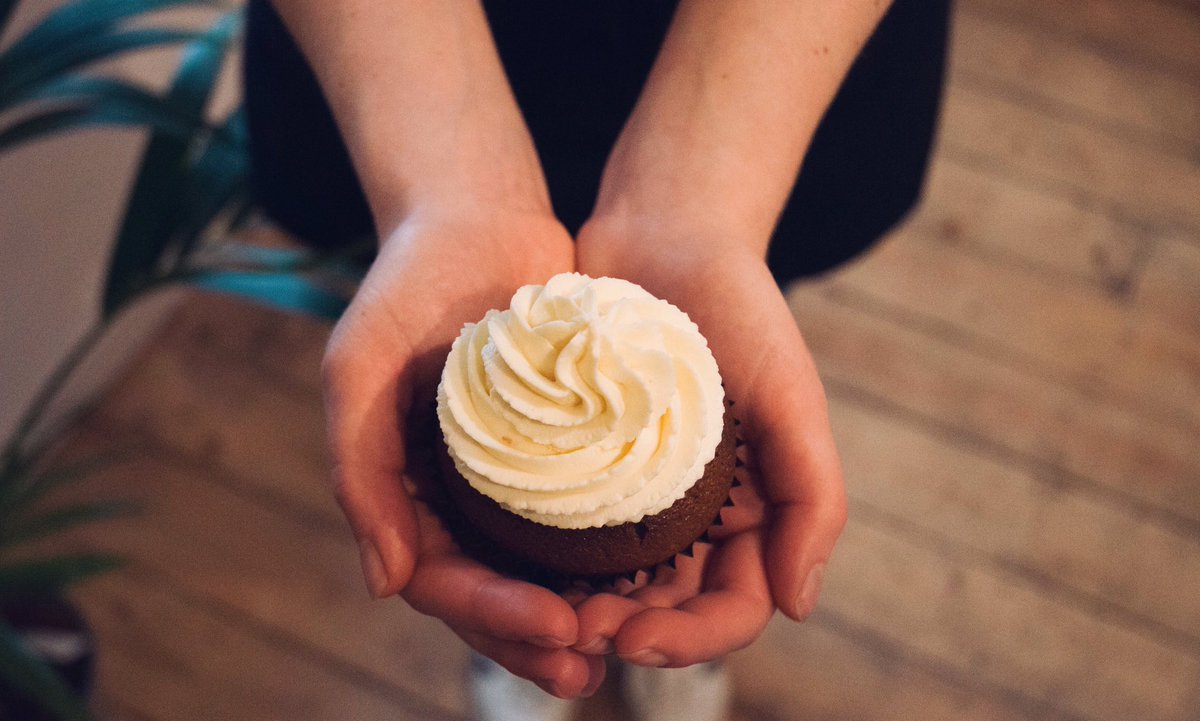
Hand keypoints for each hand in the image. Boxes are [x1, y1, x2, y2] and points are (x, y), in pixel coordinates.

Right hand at [321, 207, 604, 696]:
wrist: (474, 217)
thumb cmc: (404, 287)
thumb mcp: (358, 369)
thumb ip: (360, 472)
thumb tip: (386, 585)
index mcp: (405, 489)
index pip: (440, 578)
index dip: (491, 615)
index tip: (554, 626)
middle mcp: (457, 496)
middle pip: (493, 592)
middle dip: (536, 638)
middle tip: (589, 668)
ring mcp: (510, 477)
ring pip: (539, 569)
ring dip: (576, 616)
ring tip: (625, 646)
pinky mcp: (562, 449)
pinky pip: (581, 516)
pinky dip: (604, 556)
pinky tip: (647, 579)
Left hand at [572, 218, 847, 666]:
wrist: (665, 236)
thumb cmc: (740, 311)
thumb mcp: (792, 397)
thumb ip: (812, 497)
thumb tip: (799, 604)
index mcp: (752, 512)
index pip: (733, 607)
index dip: (691, 641)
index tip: (634, 637)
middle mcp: (696, 516)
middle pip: (668, 611)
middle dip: (628, 635)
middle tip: (575, 631)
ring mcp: (637, 495)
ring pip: (615, 585)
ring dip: (583, 611)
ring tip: (542, 612)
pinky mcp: (584, 466)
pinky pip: (566, 533)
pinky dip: (548, 562)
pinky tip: (514, 566)